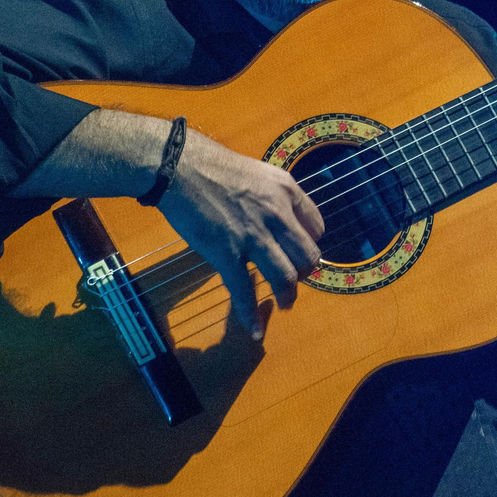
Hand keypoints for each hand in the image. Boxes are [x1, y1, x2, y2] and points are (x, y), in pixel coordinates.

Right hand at [157, 131, 324, 339]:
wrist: (180, 167)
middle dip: (304, 273)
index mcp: (286, 191)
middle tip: (295, 279)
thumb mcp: (259, 172)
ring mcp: (253, 236)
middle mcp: (277, 214)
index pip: (316, 226)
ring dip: (288, 295)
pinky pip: (243, 291)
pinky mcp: (227, 253)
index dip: (309, 243)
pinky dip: (250, 315)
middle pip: (308, 255)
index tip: (299, 252)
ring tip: (286, 304)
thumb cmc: (214, 166)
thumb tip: (281, 217)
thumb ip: (274, 195)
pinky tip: (255, 331)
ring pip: (285, 276)